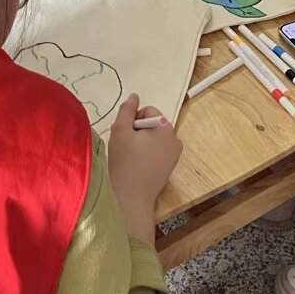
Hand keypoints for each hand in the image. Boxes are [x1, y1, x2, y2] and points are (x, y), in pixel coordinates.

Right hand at [108, 94, 181, 242]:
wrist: (131, 197)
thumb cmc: (124, 162)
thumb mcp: (119, 131)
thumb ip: (126, 110)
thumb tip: (134, 96)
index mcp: (165, 127)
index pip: (147, 111)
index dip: (132, 121)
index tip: (125, 137)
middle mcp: (175, 138)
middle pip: (152, 124)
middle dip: (137, 131)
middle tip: (125, 147)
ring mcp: (175, 154)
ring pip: (154, 137)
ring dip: (141, 142)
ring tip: (130, 157)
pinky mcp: (171, 166)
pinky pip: (157, 150)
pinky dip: (147, 154)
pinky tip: (138, 165)